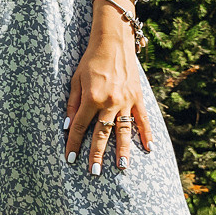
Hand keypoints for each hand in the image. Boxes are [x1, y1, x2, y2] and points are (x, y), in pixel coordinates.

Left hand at [62, 0, 152, 173]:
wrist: (114, 42)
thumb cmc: (90, 60)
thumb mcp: (75, 80)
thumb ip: (72, 104)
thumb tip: (66, 125)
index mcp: (92, 98)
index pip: (80, 127)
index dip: (73, 143)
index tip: (70, 159)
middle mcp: (110, 102)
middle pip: (102, 134)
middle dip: (97, 154)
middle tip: (94, 172)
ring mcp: (126, 101)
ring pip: (124, 131)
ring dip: (123, 151)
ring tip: (122, 168)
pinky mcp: (137, 97)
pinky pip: (142, 119)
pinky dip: (146, 134)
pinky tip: (148, 149)